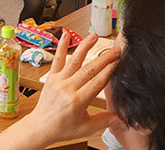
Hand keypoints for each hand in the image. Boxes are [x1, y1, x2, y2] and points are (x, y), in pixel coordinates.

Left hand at [0, 32, 119, 149]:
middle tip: (116, 49)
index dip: (109, 70)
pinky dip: (61, 46)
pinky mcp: (51, 77)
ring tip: (94, 36)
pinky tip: (66, 35)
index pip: (97, 82)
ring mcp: (58, 80)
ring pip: (74, 60)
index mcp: (78, 101)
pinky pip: (57, 60)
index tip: (118, 61)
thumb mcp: (87, 128)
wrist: (41, 127)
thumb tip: (123, 118)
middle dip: (104, 58)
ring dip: (85, 46)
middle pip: (89, 69)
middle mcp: (68, 88)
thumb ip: (105, 120)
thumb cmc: (63, 129)